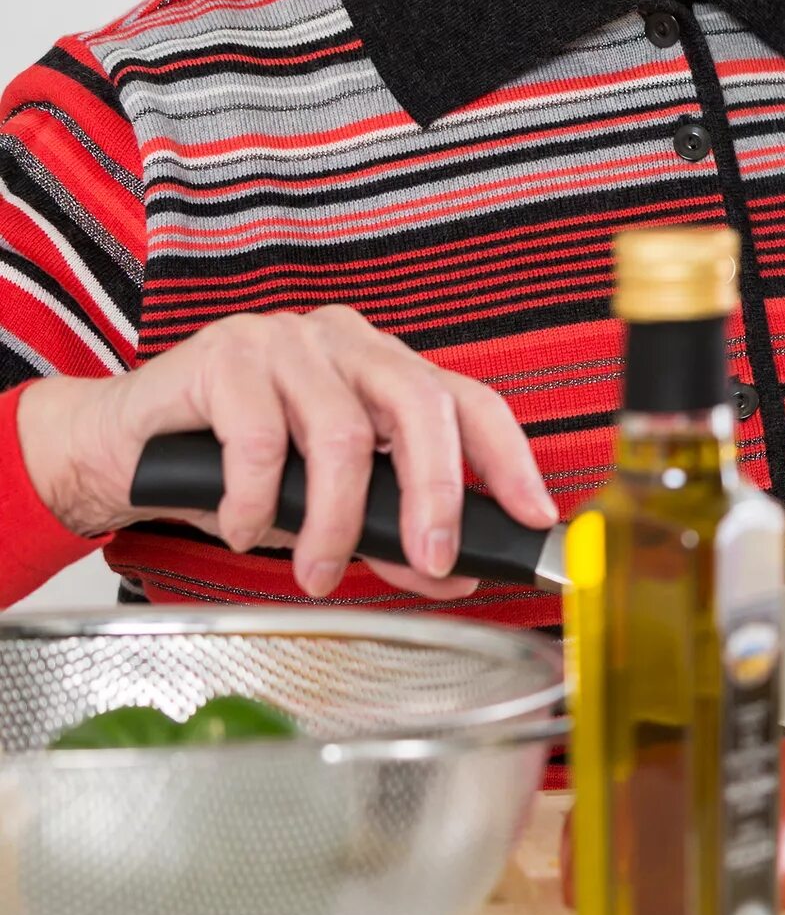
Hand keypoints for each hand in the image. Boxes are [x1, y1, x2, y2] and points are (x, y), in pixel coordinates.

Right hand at [14, 306, 554, 598]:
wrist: (118, 448)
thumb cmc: (226, 471)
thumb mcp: (320, 507)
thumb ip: (387, 531)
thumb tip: (452, 574)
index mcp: (384, 367)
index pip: (470, 400)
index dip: (510, 458)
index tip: (536, 514)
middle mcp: (347, 342)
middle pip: (421, 404)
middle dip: (436, 493)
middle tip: (431, 562)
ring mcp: (287, 340)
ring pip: (342, 433)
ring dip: (333, 521)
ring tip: (315, 570)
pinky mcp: (226, 354)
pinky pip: (261, 440)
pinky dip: (258, 503)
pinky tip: (245, 529)